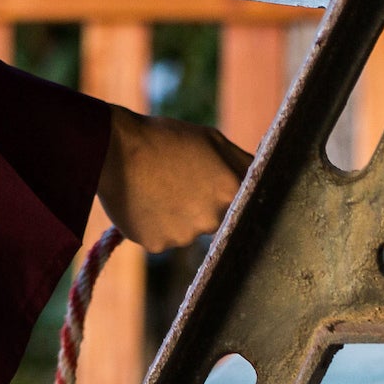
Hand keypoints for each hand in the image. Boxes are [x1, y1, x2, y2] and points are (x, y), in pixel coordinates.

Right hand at [96, 108, 251, 251]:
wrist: (114, 148)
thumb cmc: (166, 138)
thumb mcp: (213, 140)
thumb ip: (244, 163)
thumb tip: (269, 175)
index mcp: (230, 191)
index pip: (244, 206)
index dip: (229, 196)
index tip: (216, 188)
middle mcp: (211, 219)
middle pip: (214, 220)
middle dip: (202, 204)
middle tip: (179, 180)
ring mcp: (183, 236)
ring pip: (187, 230)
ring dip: (177, 215)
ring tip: (158, 187)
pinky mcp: (157, 245)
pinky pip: (162, 238)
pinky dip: (155, 224)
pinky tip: (145, 201)